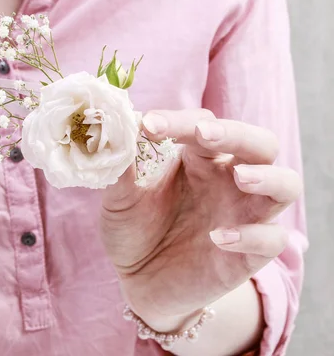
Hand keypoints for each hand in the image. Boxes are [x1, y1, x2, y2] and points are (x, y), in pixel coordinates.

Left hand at [100, 109, 301, 328]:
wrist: (139, 282)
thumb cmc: (133, 231)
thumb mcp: (120, 201)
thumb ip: (122, 171)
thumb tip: (118, 135)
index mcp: (198, 159)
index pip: (203, 125)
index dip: (178, 121)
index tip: (147, 124)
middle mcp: (228, 181)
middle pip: (258, 143)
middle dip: (236, 133)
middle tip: (204, 133)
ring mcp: (245, 215)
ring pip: (286, 184)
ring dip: (268, 177)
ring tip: (240, 178)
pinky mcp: (251, 253)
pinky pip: (272, 238)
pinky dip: (252, 235)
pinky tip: (218, 237)